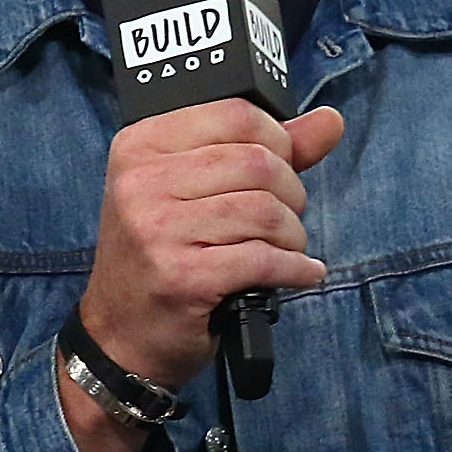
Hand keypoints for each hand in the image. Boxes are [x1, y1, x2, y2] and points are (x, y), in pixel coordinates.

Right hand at [59, 101, 344, 451]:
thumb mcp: (195, 190)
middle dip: (290, 193)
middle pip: (257, 162)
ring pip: (265, 211)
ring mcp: (157, 230)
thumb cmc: (162, 256)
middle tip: (284, 219)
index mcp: (141, 145)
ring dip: (292, 235)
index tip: (282, 168)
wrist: (120, 337)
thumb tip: (330, 121)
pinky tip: (299, 273)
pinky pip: (264, 259)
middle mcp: (142, 182)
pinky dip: (296, 269)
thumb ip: (265, 150)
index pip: (236, 114)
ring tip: (286, 249)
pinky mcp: (181, 277)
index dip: (278, 141)